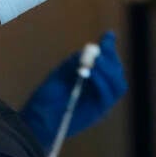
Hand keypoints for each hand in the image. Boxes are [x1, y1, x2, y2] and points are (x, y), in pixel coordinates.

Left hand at [20, 31, 127, 148]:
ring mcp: (101, 102)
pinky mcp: (99, 112)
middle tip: (101, 49)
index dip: (110, 49)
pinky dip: (102, 82)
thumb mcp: (60, 74)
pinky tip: (92, 73)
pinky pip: (108, 96)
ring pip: (118, 85)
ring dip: (109, 70)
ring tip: (96, 61)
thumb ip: (75, 62)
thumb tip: (90, 49)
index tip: (108, 36)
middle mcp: (100, 91)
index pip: (109, 63)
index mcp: (93, 80)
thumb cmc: (46, 98)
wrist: (37, 121)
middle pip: (117, 72)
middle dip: (111, 58)